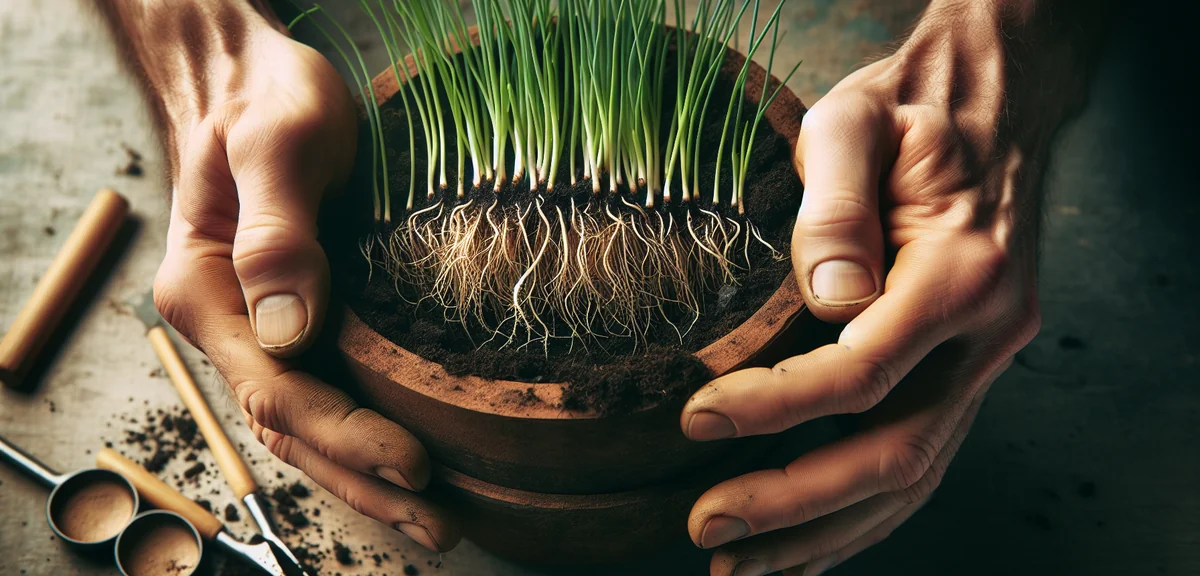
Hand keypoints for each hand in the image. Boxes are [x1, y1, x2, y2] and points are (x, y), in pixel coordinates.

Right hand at [109, 0, 459, 551]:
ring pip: (308, 424)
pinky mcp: (293, 318)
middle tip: (440, 527)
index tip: (415, 464)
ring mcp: (258, 328)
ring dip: (365, 476)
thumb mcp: (276, 145)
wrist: (250, 82)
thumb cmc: (264, 101)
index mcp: (208, 294)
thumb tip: (289, 328)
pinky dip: (361, 436)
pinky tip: (402, 462)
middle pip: (293, 429)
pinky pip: (323, 393)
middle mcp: (228, 326)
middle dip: (365, 483)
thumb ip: (276, 232)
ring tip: (432, 519)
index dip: (348, 436)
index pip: (279, 391)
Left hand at [680, 2, 1052, 572]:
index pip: (864, 370)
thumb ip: (837, 204)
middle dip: (796, 502)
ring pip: (912, 477)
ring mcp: (981, 362)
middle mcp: (984, 335)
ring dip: (826, 530)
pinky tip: (805, 545)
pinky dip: (861, 513)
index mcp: (961, 273)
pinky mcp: (961, 373)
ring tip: (742, 565)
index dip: (777, 406)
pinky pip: (919, 460)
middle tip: (707, 527)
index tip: (697, 419)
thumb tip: (825, 301)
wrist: (988, 110)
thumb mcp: (856, 121)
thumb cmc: (907, 112)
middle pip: (895, 451)